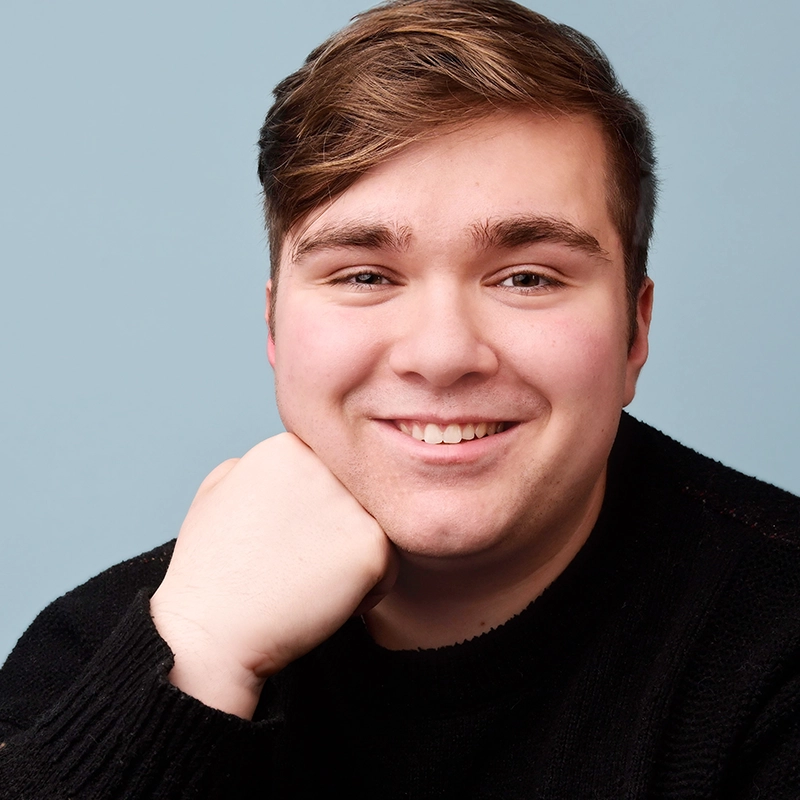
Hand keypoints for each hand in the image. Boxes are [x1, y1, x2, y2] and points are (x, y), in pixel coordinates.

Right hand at [150, 433, 396, 718]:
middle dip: (335, 531)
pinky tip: (323, 601)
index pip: (329, 473)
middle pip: (355, 499)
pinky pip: (389, 566)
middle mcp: (323, 463)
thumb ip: (257, 465)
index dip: (312, 513)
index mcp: (288, 445)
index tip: (284, 540)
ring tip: (307, 582)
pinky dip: (365, 591)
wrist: (210, 632)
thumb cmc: (211, 571)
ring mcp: (351, 502)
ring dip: (351, 559)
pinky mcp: (373, 543)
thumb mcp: (217, 490)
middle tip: (297, 563)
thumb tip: (291, 465)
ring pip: (376, 530)